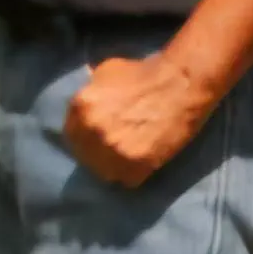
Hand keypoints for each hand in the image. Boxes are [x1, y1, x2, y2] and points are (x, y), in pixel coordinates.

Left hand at [62, 52, 222, 188]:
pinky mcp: (137, 165)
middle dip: (97, 155)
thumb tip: (84, 104)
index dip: (84, 139)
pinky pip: (127, 180)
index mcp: (81, 107)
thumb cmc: (145, 72)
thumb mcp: (106, 72)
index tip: (95, 141)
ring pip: (104, 173)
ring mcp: (114, 150)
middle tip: (113, 152)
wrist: (181, 82)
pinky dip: (134, 176)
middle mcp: (92, 130)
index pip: (70, 136)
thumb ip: (90, 92)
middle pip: (86, 157)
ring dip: (114, 169)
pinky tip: (142, 165)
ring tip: (126, 162)